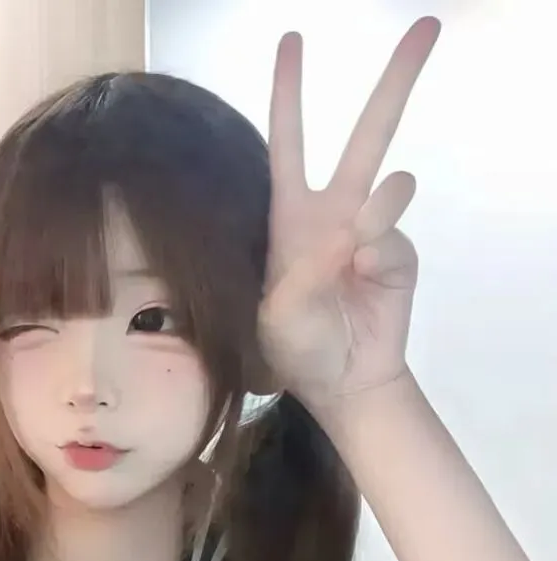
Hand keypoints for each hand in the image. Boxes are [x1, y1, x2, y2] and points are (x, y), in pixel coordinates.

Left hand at [257, 18, 440, 409]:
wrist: (340, 381)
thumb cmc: (294, 348)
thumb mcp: (276, 316)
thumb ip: (304, 272)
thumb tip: (352, 230)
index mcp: (291, 219)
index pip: (288, 144)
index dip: (289, 94)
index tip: (292, 42)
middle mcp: (334, 213)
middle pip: (367, 134)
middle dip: (396, 81)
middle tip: (427, 25)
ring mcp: (371, 230)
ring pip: (391, 182)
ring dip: (376, 213)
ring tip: (353, 259)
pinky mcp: (400, 252)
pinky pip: (396, 234)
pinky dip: (381, 256)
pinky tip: (367, 283)